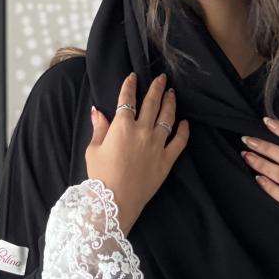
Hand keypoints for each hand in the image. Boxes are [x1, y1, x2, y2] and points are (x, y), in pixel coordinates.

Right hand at [85, 72, 189, 235]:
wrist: (116, 201)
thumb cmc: (101, 176)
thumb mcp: (93, 150)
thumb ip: (99, 128)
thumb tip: (97, 111)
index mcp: (122, 127)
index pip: (127, 100)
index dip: (129, 86)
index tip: (133, 77)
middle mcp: (142, 132)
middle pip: (152, 103)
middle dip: (156, 87)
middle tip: (161, 77)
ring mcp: (157, 145)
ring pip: (167, 117)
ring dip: (170, 102)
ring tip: (171, 93)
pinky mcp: (167, 160)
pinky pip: (180, 141)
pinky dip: (184, 130)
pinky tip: (185, 122)